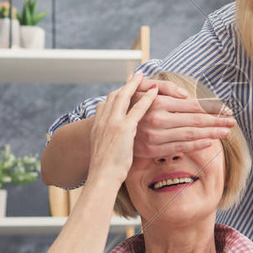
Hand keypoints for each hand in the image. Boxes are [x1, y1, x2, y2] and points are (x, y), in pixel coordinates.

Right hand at [87, 71, 157, 186]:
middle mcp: (103, 120)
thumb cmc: (105, 169)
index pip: (107, 103)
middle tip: (136, 75)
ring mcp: (113, 123)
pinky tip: (155, 92)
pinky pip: (138, 109)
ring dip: (136, 86)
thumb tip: (115, 140)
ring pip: (125, 97)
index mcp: (98, 125)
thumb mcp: (102, 150)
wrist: (101, 177)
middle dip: (127, 84)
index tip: (125, 86)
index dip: (118, 93)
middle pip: (116, 96)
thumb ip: (108, 140)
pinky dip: (147, 98)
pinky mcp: (123, 128)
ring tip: (145, 77)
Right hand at [127, 76, 236, 158]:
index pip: (193, 105)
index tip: (227, 109)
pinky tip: (209, 142)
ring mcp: (156, 136)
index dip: (212, 108)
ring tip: (226, 132)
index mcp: (158, 102)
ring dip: (211, 133)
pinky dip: (196, 145)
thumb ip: (165, 87)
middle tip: (233, 121)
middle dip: (217, 121)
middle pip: (195, 121)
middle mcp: (158, 119)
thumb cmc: (131, 103)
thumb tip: (186, 95)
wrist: (109, 126)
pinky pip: (179, 147)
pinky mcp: (153, 149)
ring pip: (190, 135)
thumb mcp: (144, 87)